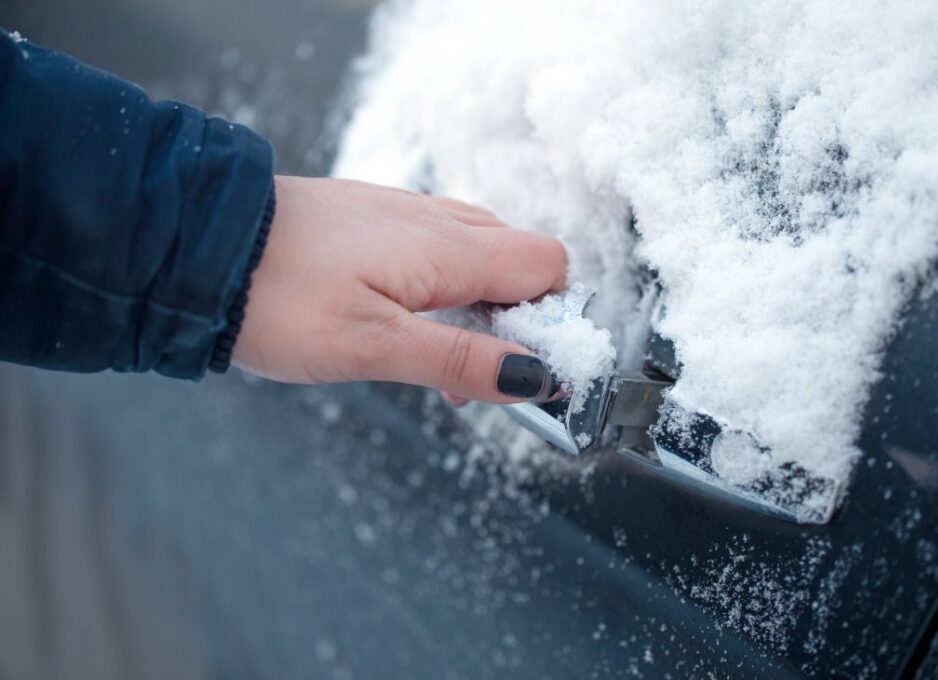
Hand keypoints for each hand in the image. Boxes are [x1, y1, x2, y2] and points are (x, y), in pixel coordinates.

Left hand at [233, 176, 567, 402]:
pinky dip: (441, 289)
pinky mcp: (372, 220)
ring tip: (435, 358)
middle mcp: (434, 220)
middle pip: (520, 258)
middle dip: (517, 318)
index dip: (552, 317)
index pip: (548, 266)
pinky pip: (436, 248)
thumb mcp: (374, 346)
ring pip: (477, 254)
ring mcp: (402, 215)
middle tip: (477, 373)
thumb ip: (460, 360)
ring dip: (478, 307)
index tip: (528, 368)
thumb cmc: (276, 297)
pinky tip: (403, 323)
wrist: (197, 244)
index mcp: (448, 249)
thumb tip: (535, 376)